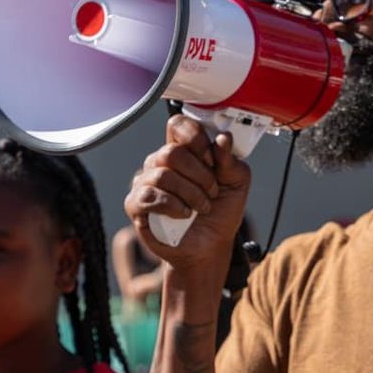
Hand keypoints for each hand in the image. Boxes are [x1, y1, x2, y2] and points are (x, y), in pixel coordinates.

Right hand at [123, 114, 251, 275]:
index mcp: (184, 151)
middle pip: (171, 152)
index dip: (196, 139)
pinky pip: (149, 195)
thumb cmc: (219, 214)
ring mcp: (146, 182)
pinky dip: (172, 206)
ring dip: (190, 194)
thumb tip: (223, 139)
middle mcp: (161, 162)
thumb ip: (231, 161)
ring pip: (162, 175)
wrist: (209, 248)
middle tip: (211, 191)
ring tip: (201, 207)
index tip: (212, 160)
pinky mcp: (136, 204)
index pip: (179, 125)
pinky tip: (183, 215)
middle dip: (199, 175)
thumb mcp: (236, 184)